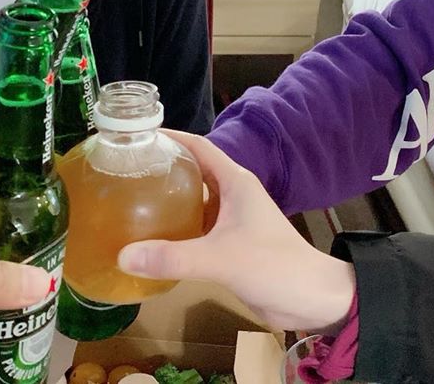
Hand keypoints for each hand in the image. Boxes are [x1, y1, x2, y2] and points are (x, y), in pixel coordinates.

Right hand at [117, 131, 356, 332]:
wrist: (311, 298)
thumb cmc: (273, 266)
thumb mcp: (219, 258)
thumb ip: (172, 257)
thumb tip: (122, 256)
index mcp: (236, 182)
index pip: (199, 147)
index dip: (170, 137)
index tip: (137, 136)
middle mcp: (233, 194)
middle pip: (193, 172)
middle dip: (163, 170)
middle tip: (124, 173)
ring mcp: (233, 219)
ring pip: (195, 201)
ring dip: (169, 202)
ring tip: (131, 203)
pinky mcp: (231, 244)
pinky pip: (198, 228)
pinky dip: (177, 230)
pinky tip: (152, 240)